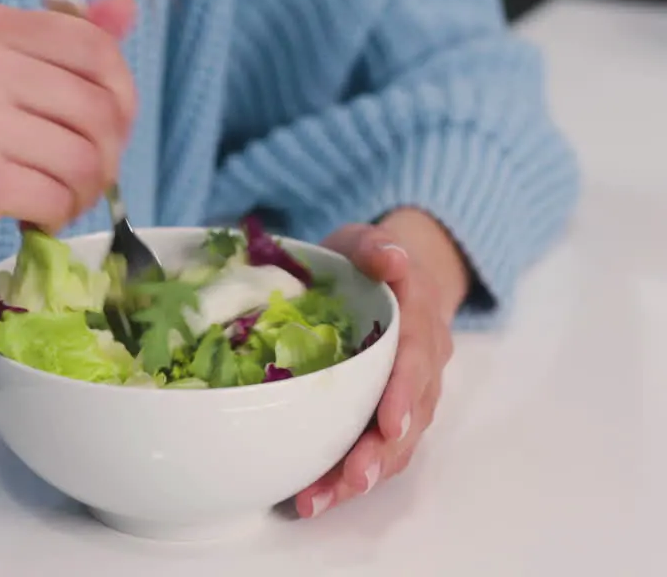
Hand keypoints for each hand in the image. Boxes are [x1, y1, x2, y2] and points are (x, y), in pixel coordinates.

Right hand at [0, 0, 137, 364]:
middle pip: (99, 105)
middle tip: (81, 179)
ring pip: (85, 157)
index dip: (120, 96)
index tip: (103, 131)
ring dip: (84, 192)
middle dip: (107, 154)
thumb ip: (54, 45)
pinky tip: (33, 218)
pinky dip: (57, 217)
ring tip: (55, 201)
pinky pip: (57, 196)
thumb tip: (124, 6)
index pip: (92, 46)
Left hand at [294, 209, 466, 517]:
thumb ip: (376, 248)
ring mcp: (410, 394)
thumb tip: (391, 257)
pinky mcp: (389, 414)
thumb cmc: (368, 262)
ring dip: (364, 473)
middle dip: (383, 450)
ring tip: (325, 498)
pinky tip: (318, 496)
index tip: (389, 423)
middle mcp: (423, 363)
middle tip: (354, 477)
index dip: (404, 392)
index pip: (416, 359)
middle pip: (411, 414)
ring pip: (397, 442)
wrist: (389, 275)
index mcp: (419, 321)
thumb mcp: (365, 243)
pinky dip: (350, 476)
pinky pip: (379, 450)